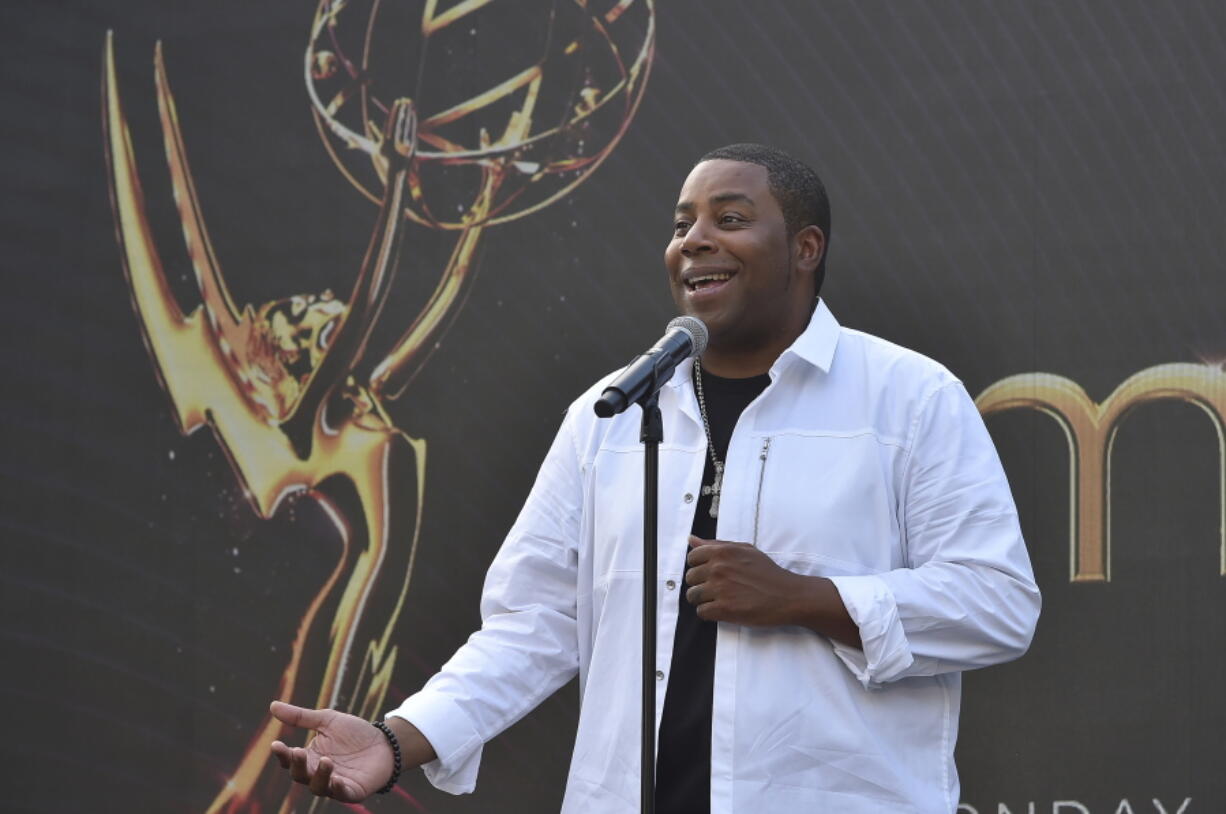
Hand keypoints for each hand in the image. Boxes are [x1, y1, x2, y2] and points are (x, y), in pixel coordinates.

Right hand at [268, 701, 393, 801]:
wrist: (385, 741)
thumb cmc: (355, 732)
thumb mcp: (327, 720)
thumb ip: (301, 716)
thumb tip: (272, 705)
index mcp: (310, 757)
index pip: (289, 760)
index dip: (282, 754)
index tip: (277, 744)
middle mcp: (318, 773)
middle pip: (300, 775)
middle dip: (298, 765)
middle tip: (299, 752)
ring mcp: (335, 784)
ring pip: (318, 787)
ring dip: (319, 775)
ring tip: (326, 760)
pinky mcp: (353, 790)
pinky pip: (342, 794)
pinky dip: (338, 788)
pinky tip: (338, 780)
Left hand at [684, 536, 860, 646]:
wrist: (788, 595)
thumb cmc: (767, 572)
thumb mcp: (745, 550)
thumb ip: (716, 545)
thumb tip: (692, 539)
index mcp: (722, 552)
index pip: (692, 558)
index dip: (699, 566)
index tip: (710, 573)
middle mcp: (718, 568)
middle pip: (690, 578)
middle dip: (700, 584)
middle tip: (717, 588)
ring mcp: (720, 589)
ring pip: (692, 596)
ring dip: (703, 600)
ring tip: (719, 600)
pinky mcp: (724, 609)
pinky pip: (701, 612)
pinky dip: (709, 613)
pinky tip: (722, 609)